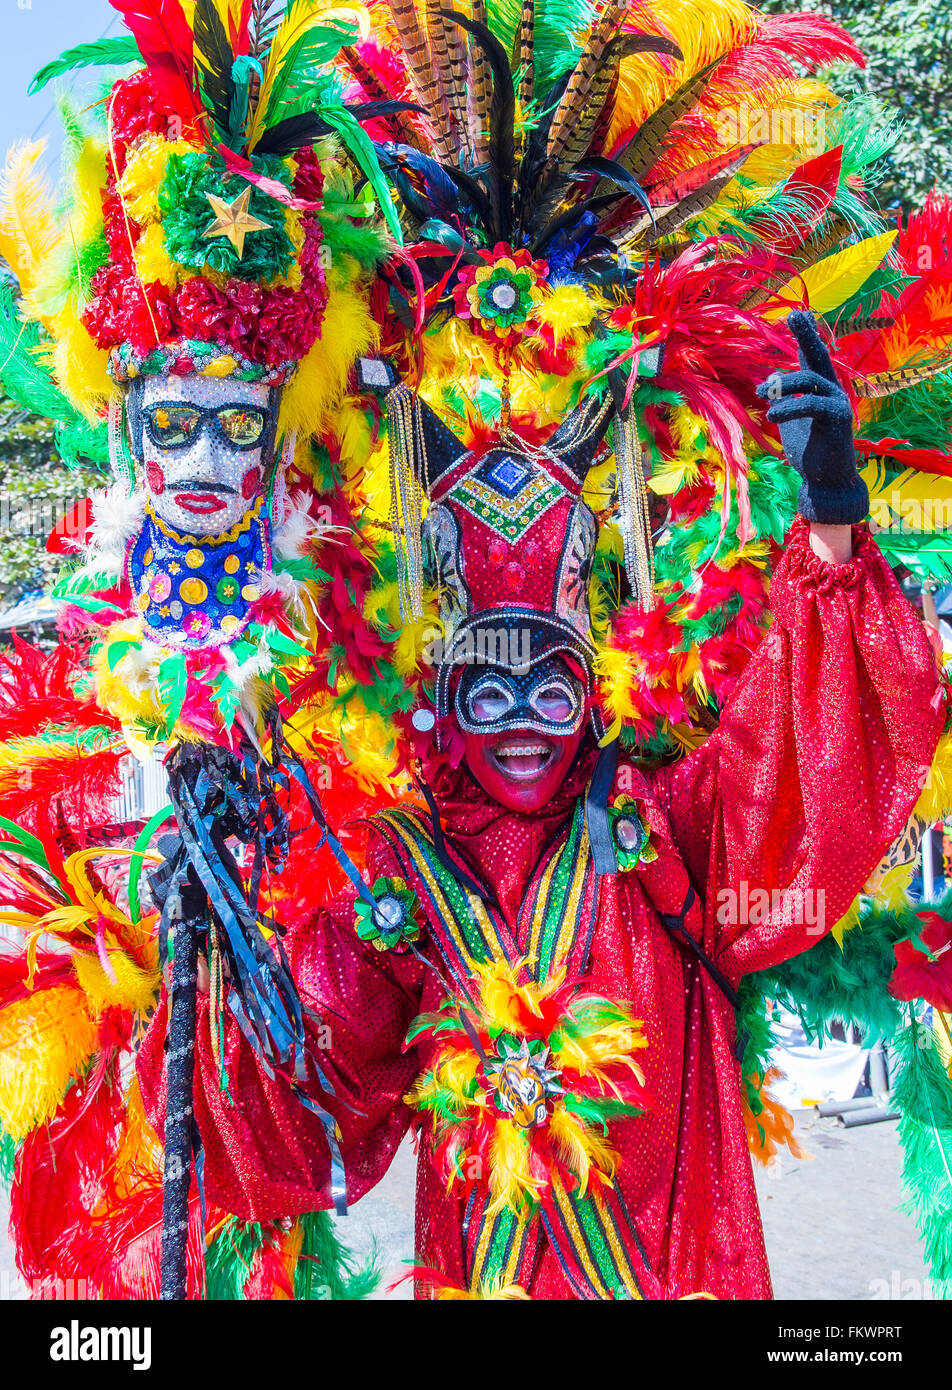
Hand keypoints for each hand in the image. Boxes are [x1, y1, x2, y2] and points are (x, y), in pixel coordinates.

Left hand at [756, 311, 867, 525]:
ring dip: (783, 383)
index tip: (795, 314)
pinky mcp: (839, 419)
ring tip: (761, 394)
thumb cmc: (808, 450)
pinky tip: (773, 416)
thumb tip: (768, 383)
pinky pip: (813, 405)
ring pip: (810, 379)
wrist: (825, 480)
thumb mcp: (789, 421)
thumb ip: (782, 400)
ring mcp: (838, 403)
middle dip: (807, 335)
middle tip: (794, 315)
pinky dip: (791, 407)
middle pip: (819, 357)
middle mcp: (831, 391)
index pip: (811, 358)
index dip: (804, 336)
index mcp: (819, 389)